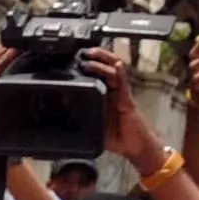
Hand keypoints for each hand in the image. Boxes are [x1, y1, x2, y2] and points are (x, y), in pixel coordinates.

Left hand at [81, 47, 163, 169]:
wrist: (135, 147)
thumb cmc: (118, 137)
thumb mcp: (95, 127)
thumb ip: (83, 120)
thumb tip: (63, 116)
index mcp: (105, 95)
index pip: (98, 73)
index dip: (90, 64)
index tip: (77, 59)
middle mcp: (114, 91)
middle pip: (107, 66)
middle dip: (96, 56)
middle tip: (83, 52)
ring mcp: (122, 94)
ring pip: (114, 70)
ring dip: (103, 61)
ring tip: (91, 55)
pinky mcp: (128, 100)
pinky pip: (124, 84)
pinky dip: (120, 73)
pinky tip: (116, 66)